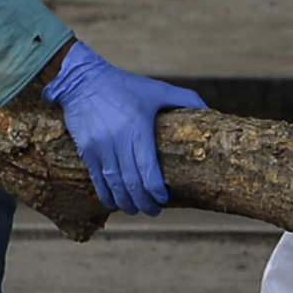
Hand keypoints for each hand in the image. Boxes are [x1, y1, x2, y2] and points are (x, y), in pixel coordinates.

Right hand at [48, 41, 208, 214]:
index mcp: (138, 126)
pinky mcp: (85, 149)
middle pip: (130, 181)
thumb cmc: (127, 86)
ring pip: (113, 184)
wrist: (83, 81)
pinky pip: (97, 178)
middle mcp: (117, 138)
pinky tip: (115, 202)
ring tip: (136, 210)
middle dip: (143, 202)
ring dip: (125, 202)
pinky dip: (107, 194)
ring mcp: (98, 145)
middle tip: (154, 211)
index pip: (147, 168)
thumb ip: (186, 99)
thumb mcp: (159, 89)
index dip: (155, 190)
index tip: (163, 199)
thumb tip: (209, 111)